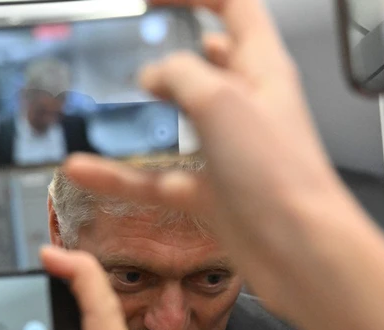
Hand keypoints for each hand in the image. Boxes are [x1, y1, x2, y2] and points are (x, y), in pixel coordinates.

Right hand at [60, 0, 361, 313]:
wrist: (299, 251)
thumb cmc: (280, 177)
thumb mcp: (222, 101)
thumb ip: (182, 75)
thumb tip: (155, 74)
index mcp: (261, 69)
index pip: (235, 7)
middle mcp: (247, 106)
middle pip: (211, 59)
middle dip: (175, 43)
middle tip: (137, 35)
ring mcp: (229, 151)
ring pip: (182, 119)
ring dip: (148, 108)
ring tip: (114, 98)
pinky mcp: (214, 192)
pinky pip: (158, 177)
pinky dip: (121, 175)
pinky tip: (85, 170)